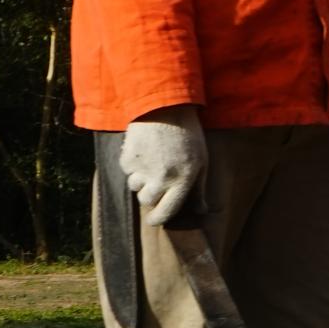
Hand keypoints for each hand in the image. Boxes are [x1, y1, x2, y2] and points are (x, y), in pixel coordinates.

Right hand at [120, 106, 206, 226]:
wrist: (166, 108)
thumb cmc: (188, 136)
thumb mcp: (202, 161)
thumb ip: (199, 189)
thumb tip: (202, 211)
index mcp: (184, 180)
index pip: (167, 212)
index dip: (158, 218)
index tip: (154, 220)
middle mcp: (163, 178)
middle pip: (147, 201)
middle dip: (149, 194)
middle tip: (156, 179)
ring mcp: (144, 169)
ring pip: (135, 186)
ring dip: (141, 178)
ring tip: (153, 159)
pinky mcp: (128, 158)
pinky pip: (126, 170)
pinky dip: (133, 164)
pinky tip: (144, 149)